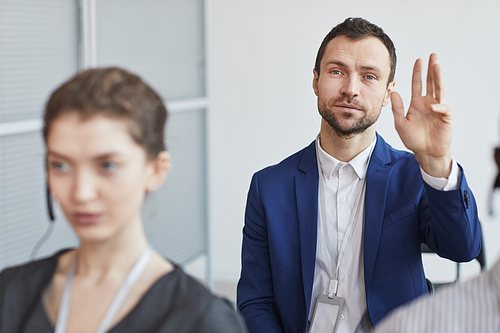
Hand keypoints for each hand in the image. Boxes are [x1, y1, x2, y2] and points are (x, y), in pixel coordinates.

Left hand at [391, 53, 452, 177]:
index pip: (418, 84)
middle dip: (432, 69)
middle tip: (432, 56)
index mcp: (418, 103)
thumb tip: (394, 92)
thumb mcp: (401, 123)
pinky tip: (432, 106)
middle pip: (431, 83)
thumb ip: (397, 109)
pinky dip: (438, 107)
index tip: (418, 60)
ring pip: (439, 90)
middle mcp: (429, 103)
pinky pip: (443, 109)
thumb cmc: (414, 139)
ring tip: (437, 66)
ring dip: (438, 78)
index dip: (418, 73)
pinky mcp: (446, 118)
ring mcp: (438, 109)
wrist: (425, 153)